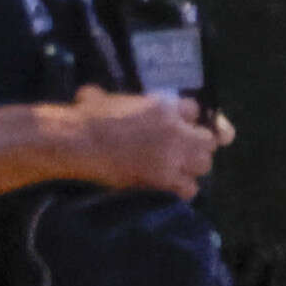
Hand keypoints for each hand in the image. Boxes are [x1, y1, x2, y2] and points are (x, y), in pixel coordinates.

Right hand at [67, 88, 225, 198]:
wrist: (77, 142)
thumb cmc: (86, 115)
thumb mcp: (107, 96)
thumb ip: (118, 101)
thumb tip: (96, 96)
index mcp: (162, 106)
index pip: (195, 110)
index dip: (190, 119)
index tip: (183, 125)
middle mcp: (174, 130)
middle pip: (208, 140)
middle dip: (199, 145)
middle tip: (185, 151)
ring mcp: (171, 156)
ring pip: (204, 164)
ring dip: (193, 167)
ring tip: (179, 169)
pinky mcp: (163, 180)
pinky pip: (188, 188)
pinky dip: (182, 189)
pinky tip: (170, 187)